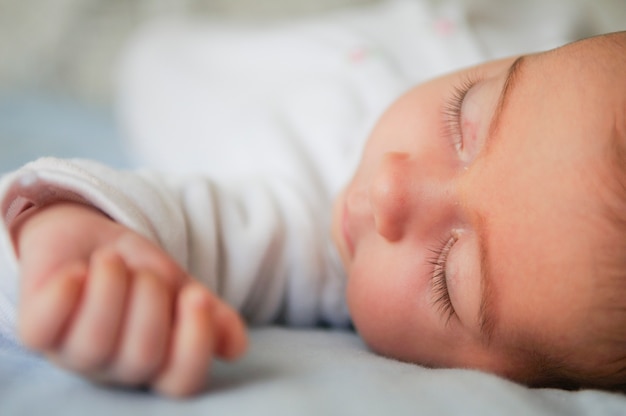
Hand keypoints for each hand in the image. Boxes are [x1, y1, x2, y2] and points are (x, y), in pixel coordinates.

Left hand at [12, 203, 246, 396]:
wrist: (90, 238)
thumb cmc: (138, 271)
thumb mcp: (180, 286)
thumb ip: (210, 314)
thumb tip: (237, 347)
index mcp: (157, 360)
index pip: (182, 381)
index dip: (195, 343)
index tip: (197, 297)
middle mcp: (116, 366)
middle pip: (141, 359)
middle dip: (150, 302)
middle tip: (144, 271)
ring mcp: (73, 353)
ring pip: (94, 343)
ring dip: (110, 289)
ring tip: (110, 262)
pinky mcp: (37, 332)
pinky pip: (43, 327)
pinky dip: (65, 292)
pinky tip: (76, 272)